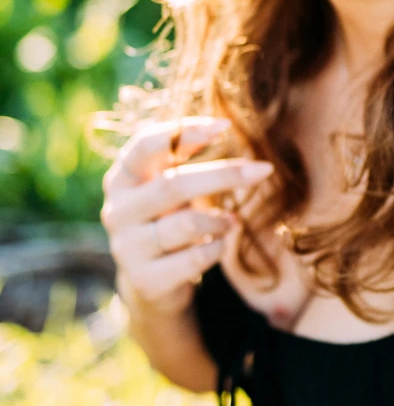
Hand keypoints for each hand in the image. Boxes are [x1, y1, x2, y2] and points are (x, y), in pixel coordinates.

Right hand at [100, 116, 272, 316]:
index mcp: (122, 176)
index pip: (146, 144)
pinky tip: (220, 243)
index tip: (226, 126)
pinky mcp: (145, 280)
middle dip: (223, 175)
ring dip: (219, 219)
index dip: (185, 132)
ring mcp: (127, 247)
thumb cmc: (166, 215)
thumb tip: (221, 126)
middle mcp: (117, 210)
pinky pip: (193, 259)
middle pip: (173, 185)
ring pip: (185, 224)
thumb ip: (183, 152)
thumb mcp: (167, 179)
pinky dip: (216, 248)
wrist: (150, 280)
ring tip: (234, 220)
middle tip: (263, 170)